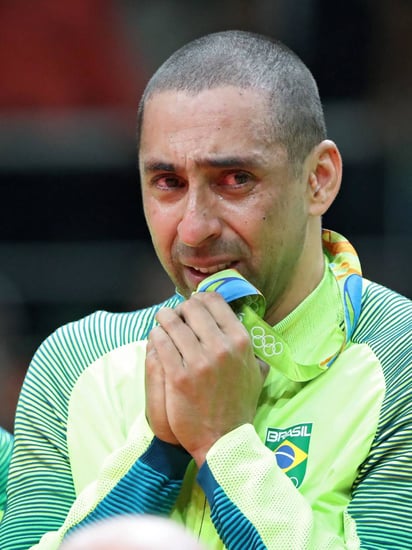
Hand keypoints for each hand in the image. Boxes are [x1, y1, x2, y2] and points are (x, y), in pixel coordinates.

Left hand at [150, 292, 267, 465]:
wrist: (223, 439)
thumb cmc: (239, 405)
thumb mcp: (257, 373)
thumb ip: (253, 350)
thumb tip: (248, 330)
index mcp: (241, 341)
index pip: (215, 301)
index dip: (200, 299)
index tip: (193, 305)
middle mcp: (221, 347)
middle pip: (192, 308)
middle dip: (181, 309)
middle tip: (176, 315)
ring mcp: (199, 361)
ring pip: (172, 322)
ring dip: (164, 319)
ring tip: (162, 322)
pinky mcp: (177, 376)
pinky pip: (161, 342)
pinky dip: (156, 336)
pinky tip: (156, 338)